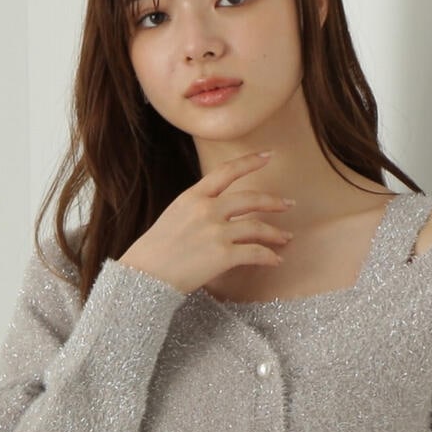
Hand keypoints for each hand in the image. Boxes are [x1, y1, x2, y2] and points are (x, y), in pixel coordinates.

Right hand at [117, 150, 294, 294]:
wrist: (143, 275)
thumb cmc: (154, 253)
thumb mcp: (173, 218)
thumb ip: (196, 210)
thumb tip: (217, 213)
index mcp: (193, 197)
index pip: (227, 172)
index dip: (250, 162)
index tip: (268, 156)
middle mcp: (207, 209)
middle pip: (250, 199)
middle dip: (273, 201)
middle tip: (288, 204)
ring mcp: (216, 232)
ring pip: (257, 227)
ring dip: (275, 233)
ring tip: (286, 238)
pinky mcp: (222, 255)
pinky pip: (255, 253)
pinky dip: (268, 257)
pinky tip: (276, 260)